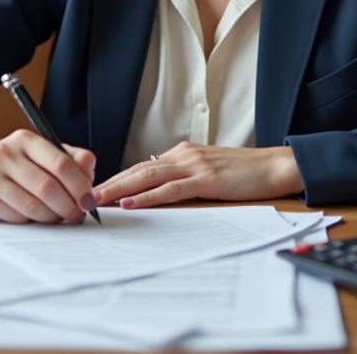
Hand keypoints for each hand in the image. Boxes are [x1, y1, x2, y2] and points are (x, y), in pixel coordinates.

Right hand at [0, 131, 97, 223]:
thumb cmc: (16, 163)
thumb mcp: (42, 153)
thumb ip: (71, 158)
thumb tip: (89, 170)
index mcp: (25, 139)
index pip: (60, 163)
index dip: (80, 185)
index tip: (89, 200)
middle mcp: (4, 154)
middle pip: (47, 188)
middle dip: (68, 207)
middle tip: (77, 216)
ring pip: (32, 206)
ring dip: (51, 218)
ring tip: (58, 218)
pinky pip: (15, 218)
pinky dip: (30, 222)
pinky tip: (32, 216)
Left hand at [91, 143, 303, 209]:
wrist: (274, 165)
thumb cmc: (244, 171)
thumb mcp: (208, 168)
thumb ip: (182, 171)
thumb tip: (153, 174)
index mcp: (182, 153)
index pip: (141, 166)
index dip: (116, 179)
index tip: (95, 191)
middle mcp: (183, 155)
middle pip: (136, 169)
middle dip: (108, 184)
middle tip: (83, 197)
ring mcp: (194, 165)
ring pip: (147, 176)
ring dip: (119, 189)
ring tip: (98, 200)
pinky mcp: (206, 179)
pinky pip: (171, 189)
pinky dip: (148, 196)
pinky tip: (132, 202)